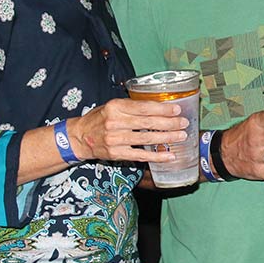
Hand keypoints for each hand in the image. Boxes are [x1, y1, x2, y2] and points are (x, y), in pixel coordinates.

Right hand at [66, 98, 189, 162]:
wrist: (79, 137)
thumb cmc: (100, 119)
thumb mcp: (113, 106)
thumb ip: (132, 106)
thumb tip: (160, 106)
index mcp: (115, 107)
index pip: (143, 107)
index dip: (162, 109)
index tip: (177, 109)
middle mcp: (115, 122)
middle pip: (148, 123)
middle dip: (170, 123)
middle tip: (184, 123)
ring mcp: (115, 139)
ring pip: (147, 138)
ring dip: (167, 138)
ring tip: (181, 136)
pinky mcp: (116, 153)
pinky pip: (140, 155)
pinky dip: (156, 156)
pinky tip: (169, 156)